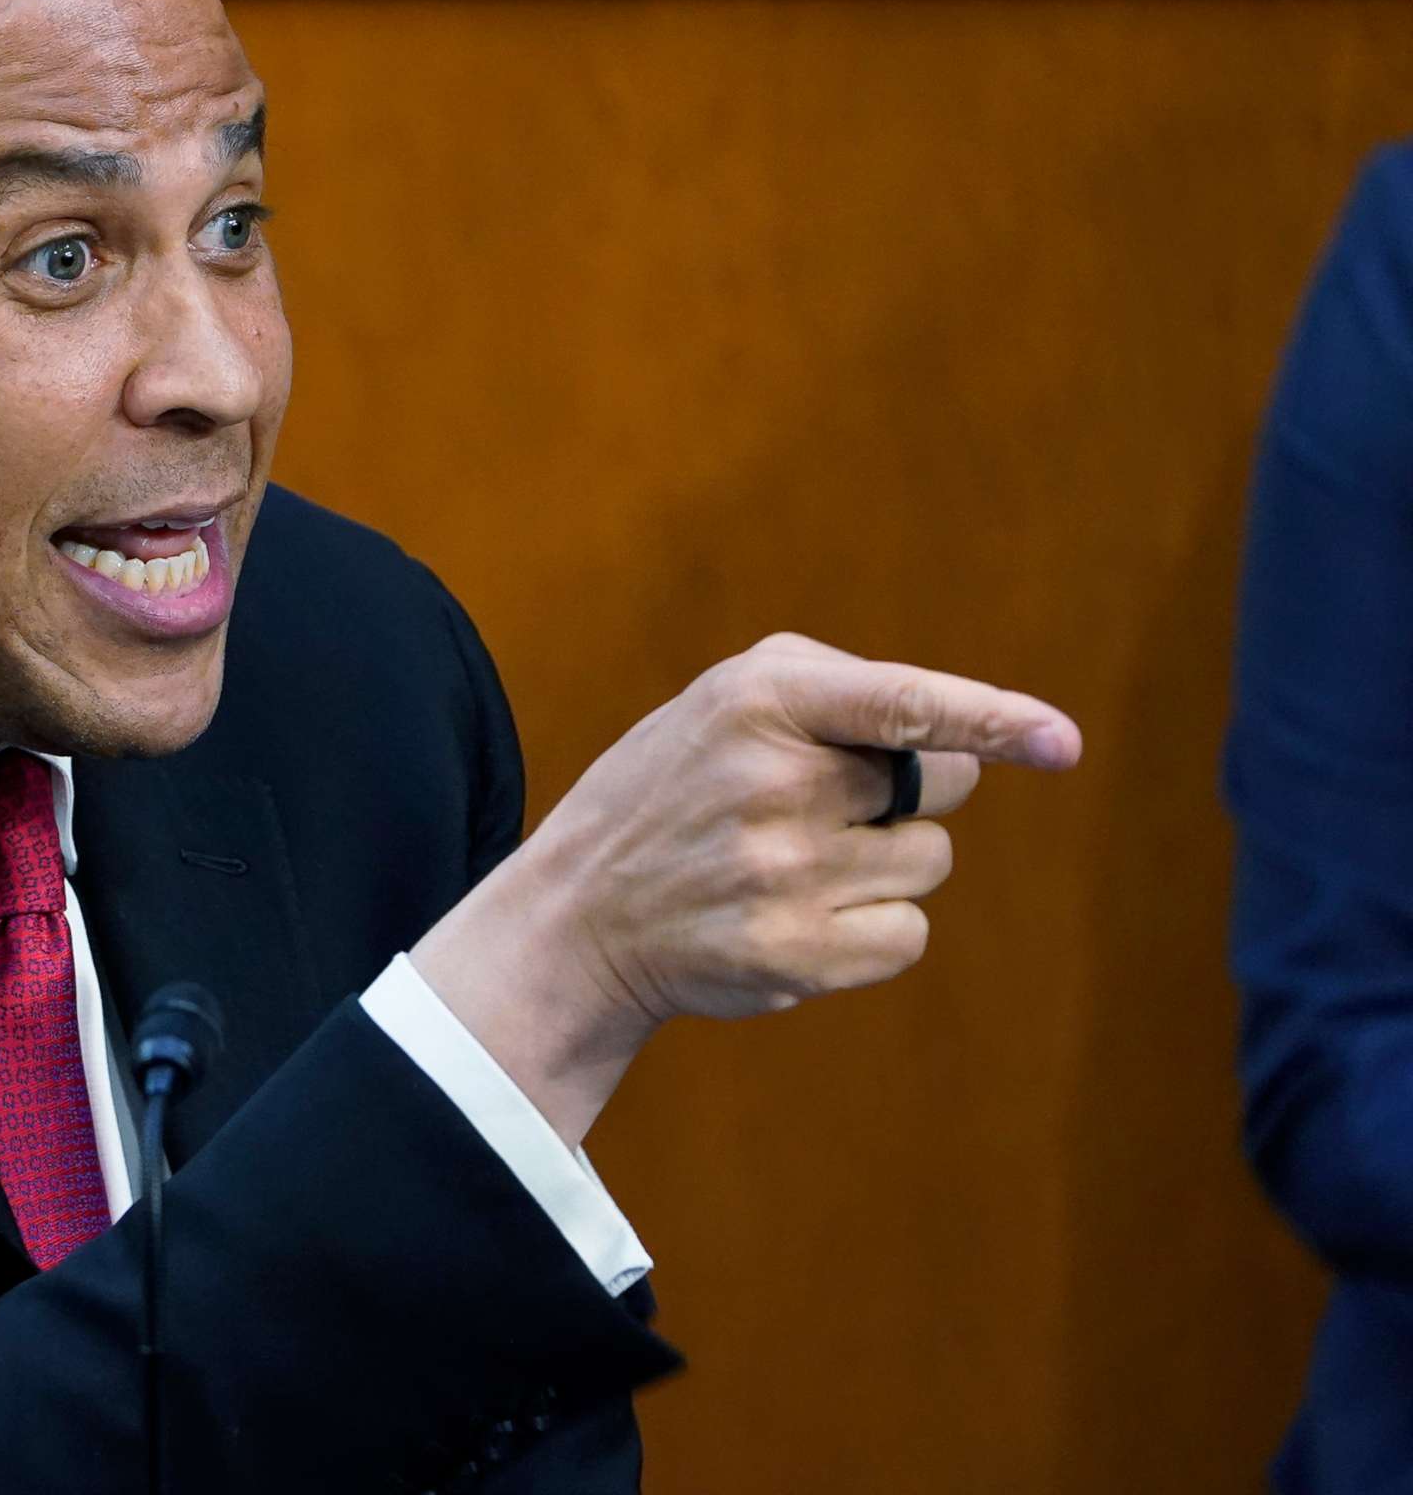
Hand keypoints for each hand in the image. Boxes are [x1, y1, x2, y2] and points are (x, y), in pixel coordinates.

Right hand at [410, 633, 1082, 1142]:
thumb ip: (838, 688)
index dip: (994, 718)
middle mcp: (773, 782)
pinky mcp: (795, 953)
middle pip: (942, 784)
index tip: (1062, 743)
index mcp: (758, 699)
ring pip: (929, 862)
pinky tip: (797, 920)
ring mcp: (784, 873)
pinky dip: (872, 930)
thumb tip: (970, 731)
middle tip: (820, 804)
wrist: (579, 915)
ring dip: (882, 865)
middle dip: (906, 791)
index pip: (902, 703)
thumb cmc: (671, 791)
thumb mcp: (720, 701)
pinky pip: (908, 935)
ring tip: (789, 866)